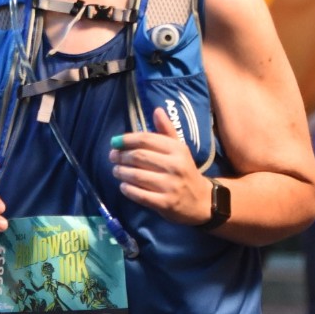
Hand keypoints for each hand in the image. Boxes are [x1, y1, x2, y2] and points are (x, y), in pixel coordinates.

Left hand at [109, 108, 209, 223]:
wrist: (201, 201)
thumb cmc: (185, 171)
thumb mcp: (180, 149)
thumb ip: (167, 131)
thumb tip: (157, 110)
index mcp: (178, 149)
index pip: (146, 139)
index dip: (127, 139)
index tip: (114, 142)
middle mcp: (175, 166)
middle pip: (139, 156)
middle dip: (121, 156)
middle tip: (113, 157)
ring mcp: (170, 186)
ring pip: (136, 175)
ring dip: (121, 172)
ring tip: (116, 171)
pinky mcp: (165, 203)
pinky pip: (139, 194)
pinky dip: (127, 189)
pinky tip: (123, 186)